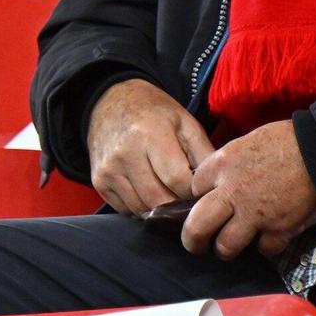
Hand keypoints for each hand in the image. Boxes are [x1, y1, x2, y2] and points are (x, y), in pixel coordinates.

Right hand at [86, 78, 215, 217]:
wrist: (111, 104)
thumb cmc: (155, 113)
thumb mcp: (185, 122)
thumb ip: (204, 152)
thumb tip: (216, 184)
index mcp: (152, 134)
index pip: (177, 179)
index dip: (193, 191)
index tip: (202, 190)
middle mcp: (126, 154)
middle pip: (158, 199)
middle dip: (178, 205)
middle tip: (191, 202)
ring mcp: (109, 170)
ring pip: (141, 209)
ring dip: (161, 211)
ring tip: (174, 198)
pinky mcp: (99, 182)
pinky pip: (126, 209)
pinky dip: (142, 208)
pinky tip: (152, 195)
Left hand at [181, 120, 315, 259]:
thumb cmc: (291, 139)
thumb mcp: (252, 140)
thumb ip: (232, 162)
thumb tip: (224, 179)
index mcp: (224, 163)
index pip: (194, 188)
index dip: (199, 197)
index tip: (208, 201)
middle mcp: (233, 191)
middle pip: (196, 226)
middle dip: (193, 239)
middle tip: (198, 243)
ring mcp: (254, 214)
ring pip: (225, 246)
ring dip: (227, 248)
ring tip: (232, 246)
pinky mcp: (277, 229)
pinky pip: (263, 248)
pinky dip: (266, 246)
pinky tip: (270, 237)